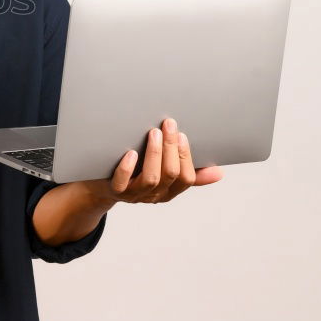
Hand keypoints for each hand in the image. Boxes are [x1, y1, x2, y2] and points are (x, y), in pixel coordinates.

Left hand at [78, 117, 223, 204]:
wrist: (102, 186)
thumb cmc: (136, 173)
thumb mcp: (164, 173)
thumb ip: (189, 172)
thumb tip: (219, 172)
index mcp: (169, 191)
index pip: (186, 178)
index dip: (186, 157)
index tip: (182, 135)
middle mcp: (154, 195)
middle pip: (170, 175)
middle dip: (171, 148)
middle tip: (168, 125)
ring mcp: (134, 195)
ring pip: (151, 179)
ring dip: (154, 154)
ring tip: (153, 133)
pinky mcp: (115, 191)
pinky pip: (122, 183)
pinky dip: (128, 168)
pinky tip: (130, 153)